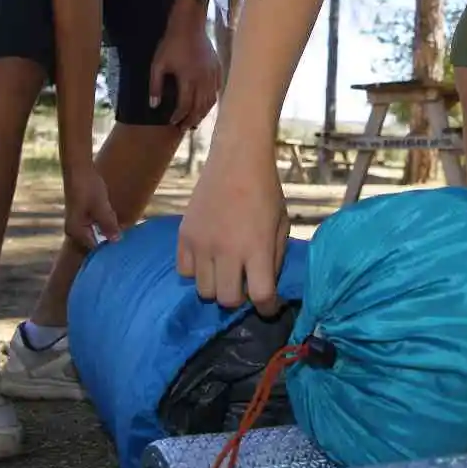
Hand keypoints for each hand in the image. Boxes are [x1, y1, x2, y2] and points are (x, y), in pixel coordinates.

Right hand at [64, 165, 120, 250]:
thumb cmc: (88, 186)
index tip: (124, 244)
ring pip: (96, 232)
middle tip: (125, 236)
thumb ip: (108, 225)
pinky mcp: (81, 214)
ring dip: (107, 229)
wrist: (78, 168)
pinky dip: (104, 222)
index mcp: (76, 231)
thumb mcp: (101, 206)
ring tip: (121, 227)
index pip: (95, 248)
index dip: (109, 246)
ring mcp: (77, 222)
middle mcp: (74, 230)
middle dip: (109, 238)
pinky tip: (114, 217)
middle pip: (95, 241)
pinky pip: (94, 224)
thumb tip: (116, 241)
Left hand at [150, 14, 220, 129]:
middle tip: (184, 128)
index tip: (171, 122)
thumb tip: (154, 106)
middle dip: (192, 119)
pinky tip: (205, 103)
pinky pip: (217, 89)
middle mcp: (204, 79)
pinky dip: (211, 99)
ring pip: (211, 100)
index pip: (185, 105)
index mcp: (188, 78)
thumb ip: (155, 86)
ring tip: (195, 120)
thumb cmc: (171, 43)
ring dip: (203, 113)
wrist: (189, 24)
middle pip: (200, 107)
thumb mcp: (157, 64)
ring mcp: (213, 74)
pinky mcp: (218, 68)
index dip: (178, 116)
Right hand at [177, 141, 289, 314]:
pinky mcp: (184, 236)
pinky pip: (185, 272)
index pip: (261, 296)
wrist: (237, 160)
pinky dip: (197, 271)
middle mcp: (227, 250)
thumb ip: (274, 259)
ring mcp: (202, 244)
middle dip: (239, 299)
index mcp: (257, 248)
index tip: (268, 305)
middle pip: (227, 300)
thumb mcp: (282, 225)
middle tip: (244, 286)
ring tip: (225, 271)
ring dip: (217, 286)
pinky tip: (207, 258)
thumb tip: (265, 289)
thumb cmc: (266, 191)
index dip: (267, 307)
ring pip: (204, 291)